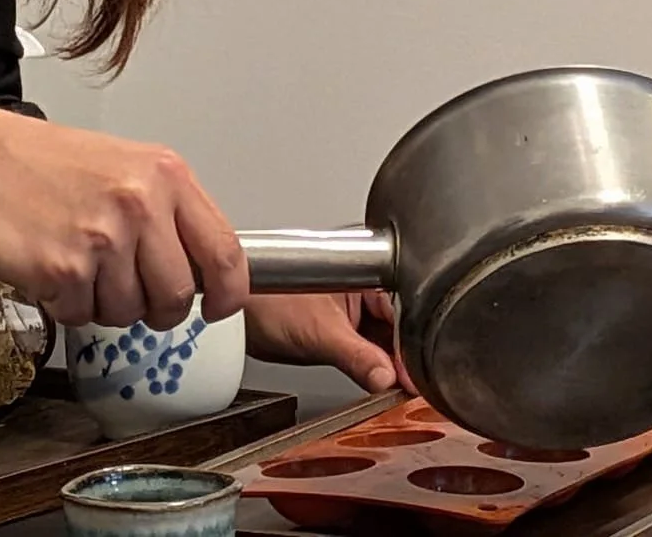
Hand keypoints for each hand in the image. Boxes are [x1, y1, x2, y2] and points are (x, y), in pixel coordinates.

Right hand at [0, 110, 249, 333]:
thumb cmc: (38, 163)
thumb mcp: (121, 166)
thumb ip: (165, 212)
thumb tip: (203, 266)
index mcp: (163, 174)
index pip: (225, 251)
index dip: (229, 292)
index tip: (219, 306)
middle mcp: (140, 203)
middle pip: (179, 295)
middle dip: (154, 306)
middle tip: (122, 285)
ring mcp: (103, 238)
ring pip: (130, 313)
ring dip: (102, 302)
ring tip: (75, 260)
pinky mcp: (63, 269)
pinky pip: (82, 315)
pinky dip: (64, 303)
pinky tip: (47, 265)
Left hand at [243, 291, 414, 395]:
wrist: (234, 319)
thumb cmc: (264, 300)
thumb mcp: (319, 332)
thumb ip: (357, 356)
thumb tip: (387, 377)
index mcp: (362, 268)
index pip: (402, 307)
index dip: (412, 341)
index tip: (417, 372)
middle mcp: (360, 284)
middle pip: (397, 323)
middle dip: (403, 354)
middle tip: (411, 384)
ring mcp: (350, 306)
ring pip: (383, 338)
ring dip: (390, 362)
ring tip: (398, 384)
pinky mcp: (339, 327)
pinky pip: (367, 347)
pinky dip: (373, 364)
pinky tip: (379, 380)